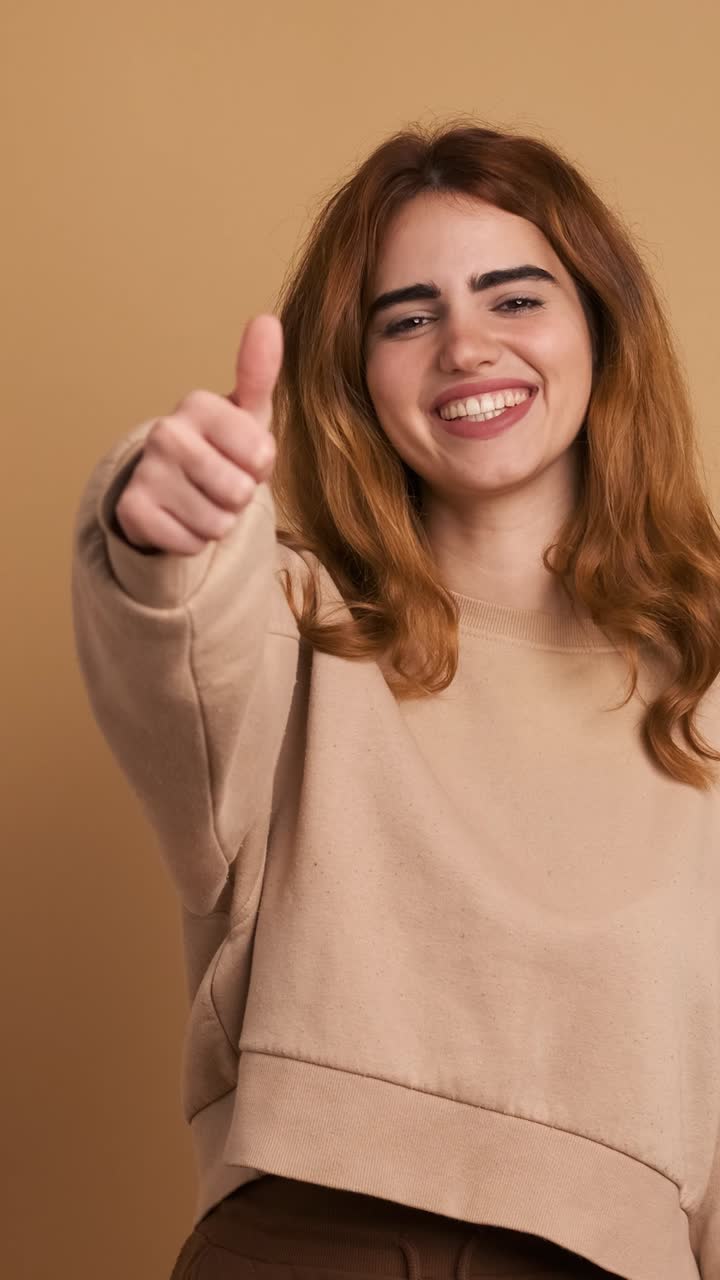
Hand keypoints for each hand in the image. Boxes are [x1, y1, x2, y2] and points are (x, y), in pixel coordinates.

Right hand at [114, 313, 282, 554]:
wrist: (170, 489)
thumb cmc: (220, 448)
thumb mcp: (247, 414)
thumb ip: (259, 372)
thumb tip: (267, 320)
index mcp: (198, 404)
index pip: (261, 454)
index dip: (260, 467)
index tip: (244, 456)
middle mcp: (166, 432)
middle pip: (238, 492)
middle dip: (239, 498)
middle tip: (221, 483)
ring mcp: (146, 471)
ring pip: (216, 523)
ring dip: (218, 522)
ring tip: (202, 500)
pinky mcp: (132, 510)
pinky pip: (191, 543)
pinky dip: (194, 540)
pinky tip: (181, 518)